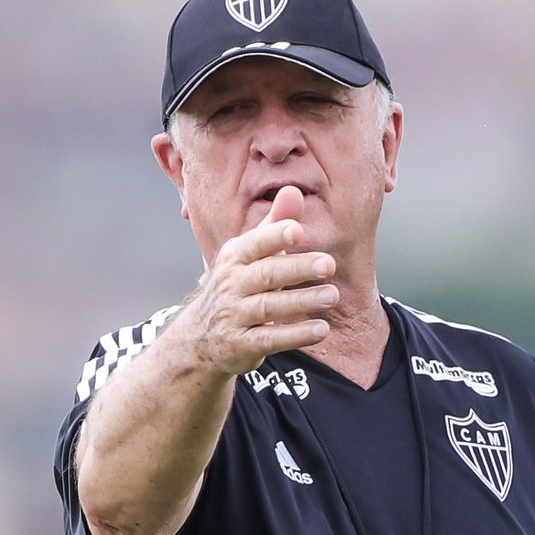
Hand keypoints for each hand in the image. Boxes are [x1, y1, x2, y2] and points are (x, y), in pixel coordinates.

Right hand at [181, 186, 336, 375]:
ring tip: (332, 296)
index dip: (275, 236)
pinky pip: (271, 339)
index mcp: (235, 257)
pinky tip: (321, 329)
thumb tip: (294, 190)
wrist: (202, 337)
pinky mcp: (242, 345)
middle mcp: (230, 285)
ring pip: (269, 307)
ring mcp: (234, 316)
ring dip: (302, 301)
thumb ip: (275, 225)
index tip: (298, 230)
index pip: (254, 243)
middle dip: (297, 268)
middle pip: (266, 274)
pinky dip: (296, 335)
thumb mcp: (251, 254)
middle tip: (330, 264)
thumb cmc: (238, 285)